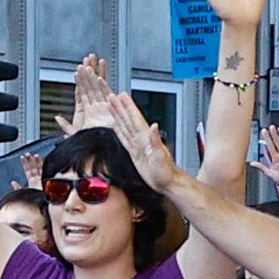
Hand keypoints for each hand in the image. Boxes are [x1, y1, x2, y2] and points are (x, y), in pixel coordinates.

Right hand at [78, 62, 168, 182]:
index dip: (127, 107)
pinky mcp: (135, 152)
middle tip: (112, 95)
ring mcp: (138, 145)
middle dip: (120, 107)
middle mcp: (141, 138)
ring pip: (125, 126)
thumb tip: (153, 126)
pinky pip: (124, 138)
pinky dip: (118, 130)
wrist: (167, 182)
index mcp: (146, 138)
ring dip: (118, 115)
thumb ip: (156, 140)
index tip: (120, 95)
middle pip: (128, 119)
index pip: (134, 118)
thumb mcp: (161, 156)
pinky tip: (115, 125)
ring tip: (112, 106)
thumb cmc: (165, 171)